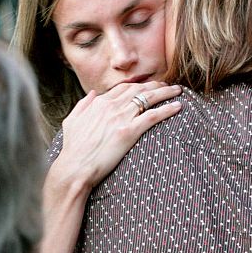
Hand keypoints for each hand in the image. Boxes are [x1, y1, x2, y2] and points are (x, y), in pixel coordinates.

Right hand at [55, 82, 181, 189]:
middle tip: (168, 85)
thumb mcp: (72, 121)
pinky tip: (178, 106)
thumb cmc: (73, 148)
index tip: (149, 86)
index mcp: (99, 103)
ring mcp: (121, 118)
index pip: (124, 88)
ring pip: (149, 99)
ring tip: (178, 91)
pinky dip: (167, 109)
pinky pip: (153, 116)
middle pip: (139, 89)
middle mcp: (111, 106)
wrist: (74, 167)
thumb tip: (91, 93)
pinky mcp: (129, 132)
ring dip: (166, 93)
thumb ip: (83, 105)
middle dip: (156, 85)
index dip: (139, 85)